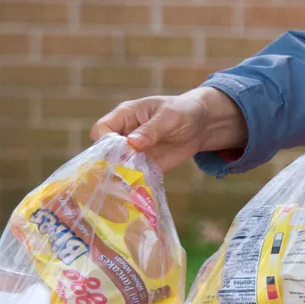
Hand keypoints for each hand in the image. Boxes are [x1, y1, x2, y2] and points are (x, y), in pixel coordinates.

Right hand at [91, 87, 248, 172]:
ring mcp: (134, 153)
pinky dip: (136, 185)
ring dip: (122, 178)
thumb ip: (151, 130)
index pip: (102, 129)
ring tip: (130, 185)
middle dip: (110, 163)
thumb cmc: (183, 111)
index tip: (119, 151)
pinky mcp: (146, 167)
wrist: (203, 125)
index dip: (104, 141)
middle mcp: (124, 135)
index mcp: (125, 116)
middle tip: (123, 172)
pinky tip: (140, 192)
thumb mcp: (169, 117)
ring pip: (117, 168)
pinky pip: (135, 178)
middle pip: (105, 152)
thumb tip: (132, 143)